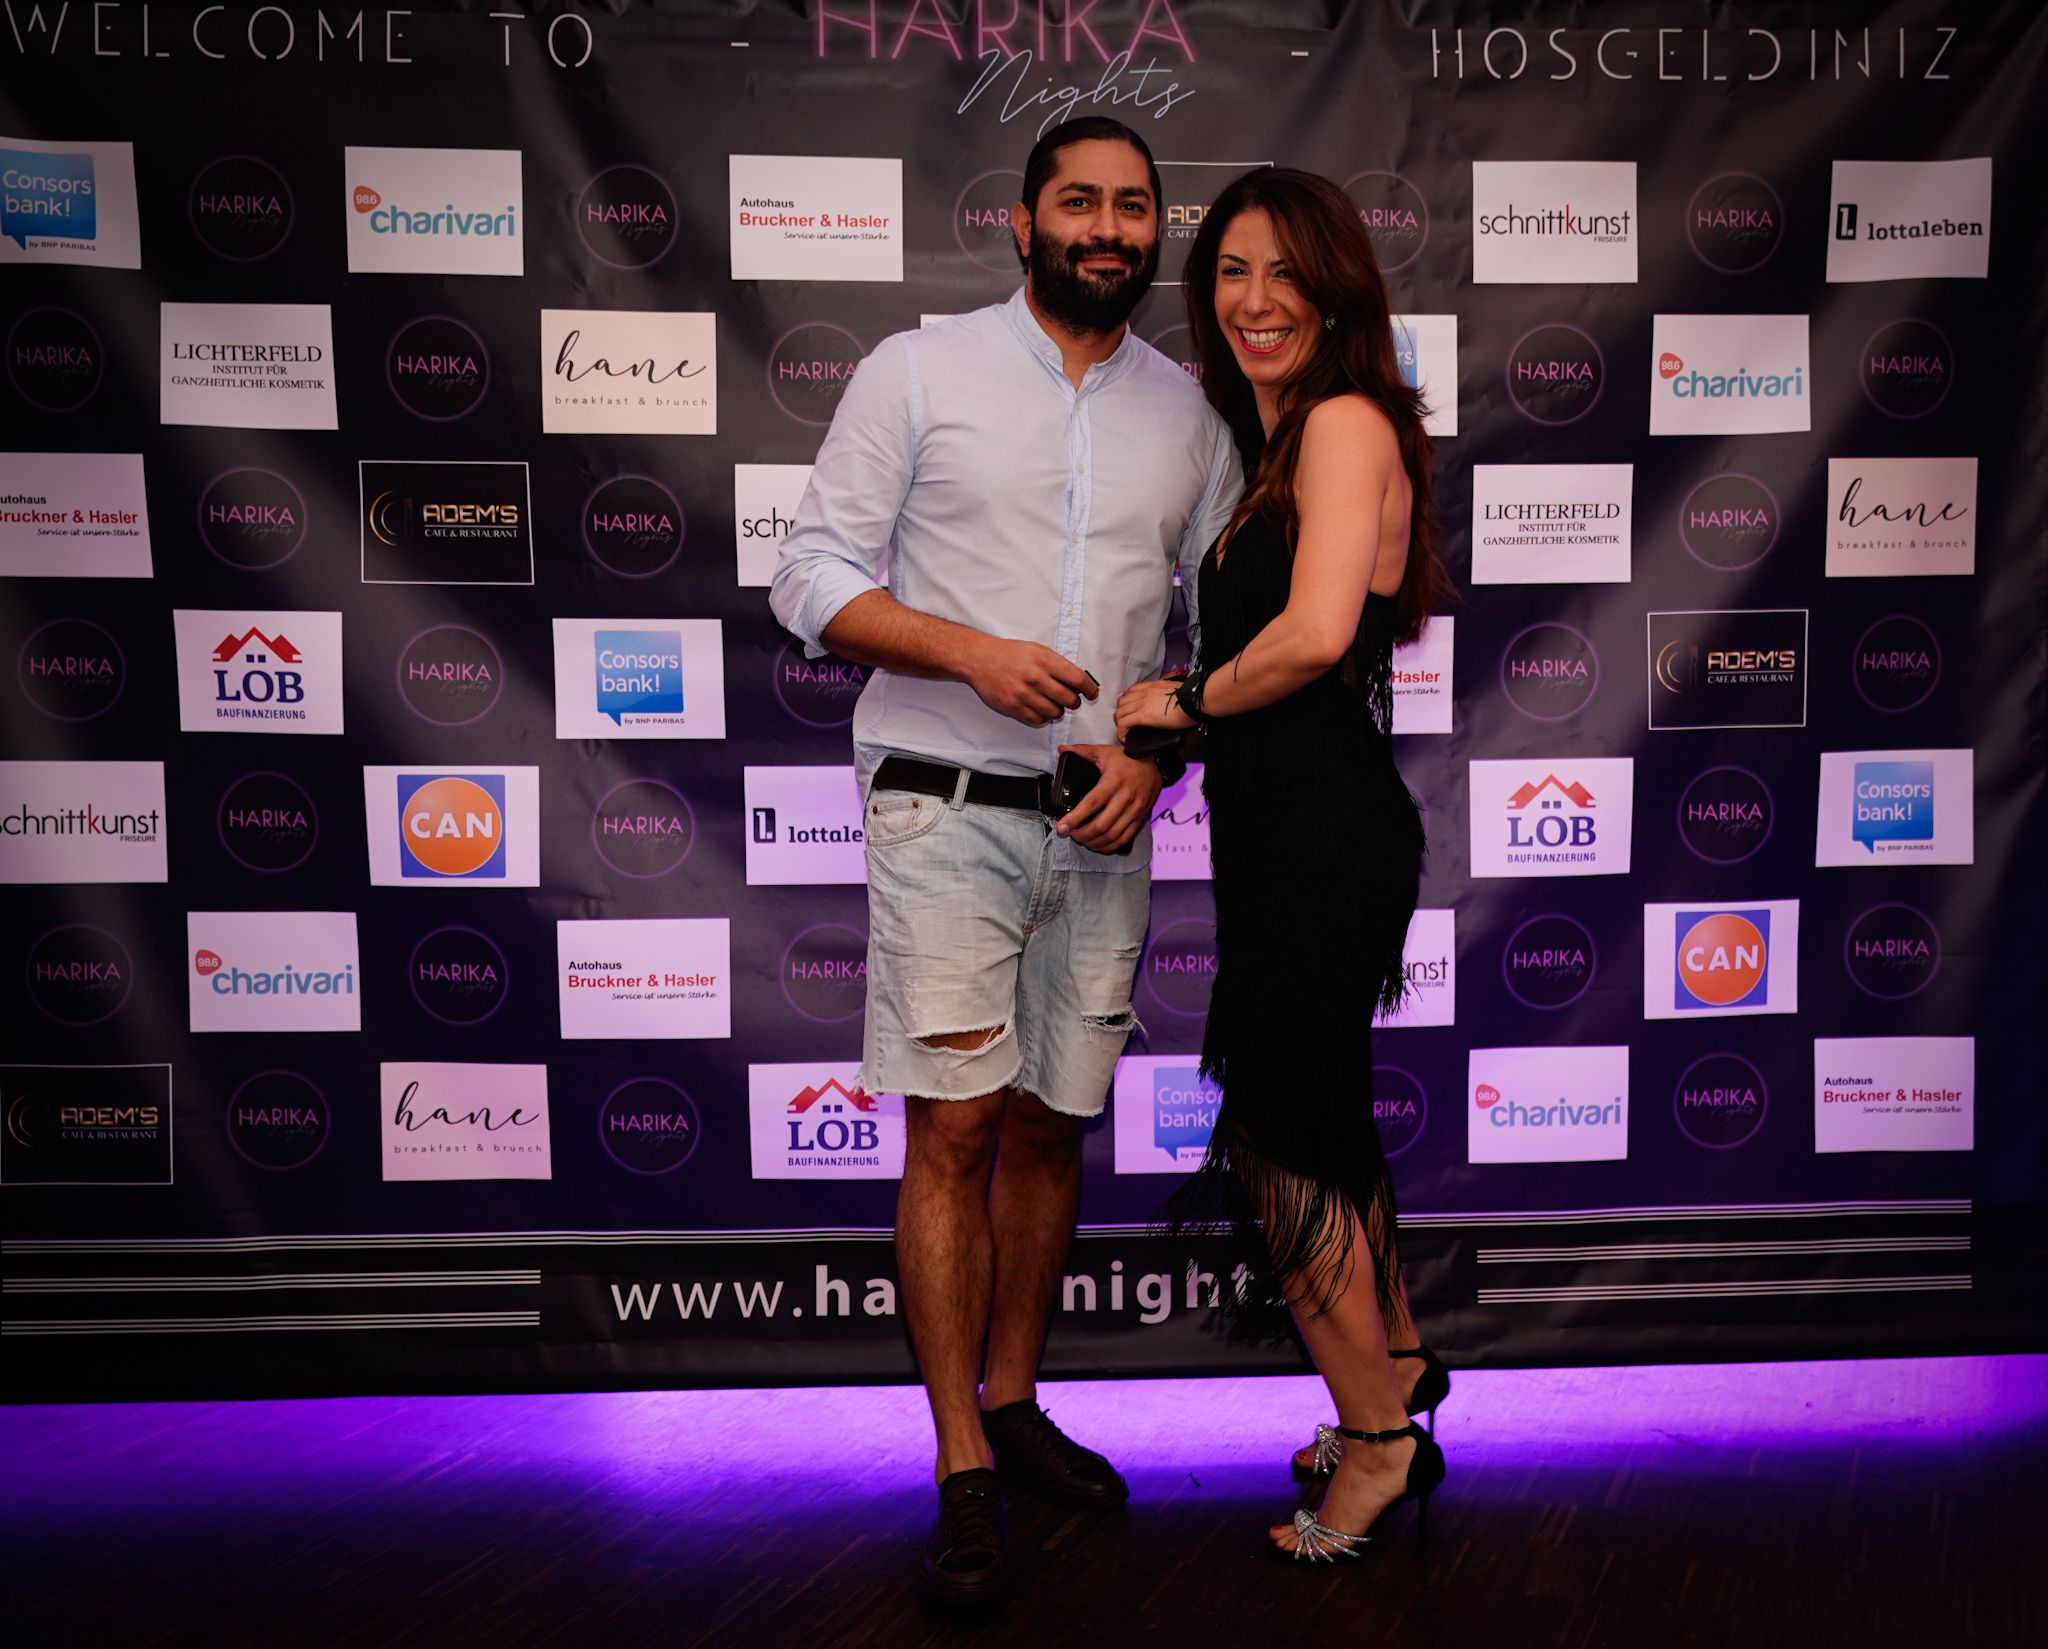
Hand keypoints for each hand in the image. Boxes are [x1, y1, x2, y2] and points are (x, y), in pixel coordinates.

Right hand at [963, 637, 1097, 727]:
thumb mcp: (1037, 650)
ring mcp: (1023, 694)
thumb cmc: (1010, 654)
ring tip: (1054, 704)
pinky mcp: (1013, 707)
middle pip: (1069, 699)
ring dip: (1058, 711)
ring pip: (1054, 713)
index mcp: (1044, 661)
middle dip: (1074, 702)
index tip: (1092, 693)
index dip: (1089, 689)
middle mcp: (1035, 677)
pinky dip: (1043, 718)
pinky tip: (1041, 709)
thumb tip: (1078, 681)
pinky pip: (1037, 720)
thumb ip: (1057, 664)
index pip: (1078, 679)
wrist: (980, 659)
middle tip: (1071, 700)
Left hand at [1054, 743, 1163, 854]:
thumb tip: (1062, 749)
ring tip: (1081, 840)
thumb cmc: (1128, 759)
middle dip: (1082, 834)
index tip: (1062, 827)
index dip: (1075, 818)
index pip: (1092, 804)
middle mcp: (1125, 798)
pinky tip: (1098, 845)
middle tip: (1069, 834)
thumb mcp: (1105, 751)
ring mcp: (1134, 811)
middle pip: (1101, 825)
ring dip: (1094, 842)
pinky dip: (1109, 846)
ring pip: (1112, 835)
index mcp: (1113, 782)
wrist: (1156, 764)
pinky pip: (1124, 838)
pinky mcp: (1140, 819)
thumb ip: (1083, 751)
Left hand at [1114, 677, 1195, 739]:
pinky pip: (1124, 723)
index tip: (1130, 709)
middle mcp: (1144, 692)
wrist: (1193, 700)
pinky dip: (1121, 732)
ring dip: (1120, 722)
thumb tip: (1173, 702)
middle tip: (1125, 722)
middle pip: (1122, 701)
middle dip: (1121, 712)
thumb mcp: (1177, 692)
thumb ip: (1170, 696)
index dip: (1128, 701)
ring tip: (1125, 732)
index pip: (1132, 690)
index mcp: (1153, 686)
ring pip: (1120, 712)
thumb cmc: (1191, 698)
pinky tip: (1124, 739)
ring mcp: (1142, 703)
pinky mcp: (1143, 715)